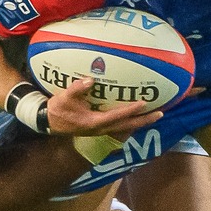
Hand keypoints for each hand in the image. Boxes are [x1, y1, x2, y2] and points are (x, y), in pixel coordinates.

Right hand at [42, 76, 160, 136]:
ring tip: (155, 115)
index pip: (117, 116)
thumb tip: (91, 80)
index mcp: (94, 123)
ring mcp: (102, 130)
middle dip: (144, 120)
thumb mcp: (64, 98)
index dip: (131, 110)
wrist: (49, 122)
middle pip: (128, 126)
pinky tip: (138, 115)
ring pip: (126, 127)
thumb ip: (77, 89)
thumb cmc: (57, 110)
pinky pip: (121, 125)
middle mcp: (101, 129)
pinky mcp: (100, 128)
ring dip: (141, 121)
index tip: (144, 103)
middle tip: (161, 113)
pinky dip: (131, 121)